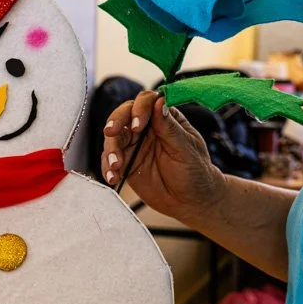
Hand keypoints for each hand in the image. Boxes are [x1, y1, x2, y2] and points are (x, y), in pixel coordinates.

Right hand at [102, 91, 224, 221]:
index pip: (146, 102)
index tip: (137, 125)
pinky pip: (110, 161)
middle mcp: (146, 128)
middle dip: (115, 122)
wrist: (190, 201)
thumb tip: (159, 102)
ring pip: (114, 138)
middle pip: (123, 115)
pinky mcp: (126, 163)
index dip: (139, 109)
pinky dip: (107, 168)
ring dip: (111, 150)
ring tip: (116, 166)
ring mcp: (134, 145)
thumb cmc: (195, 172)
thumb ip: (170, 128)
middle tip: (111, 133)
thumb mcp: (186, 149)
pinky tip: (113, 177)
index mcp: (164, 118)